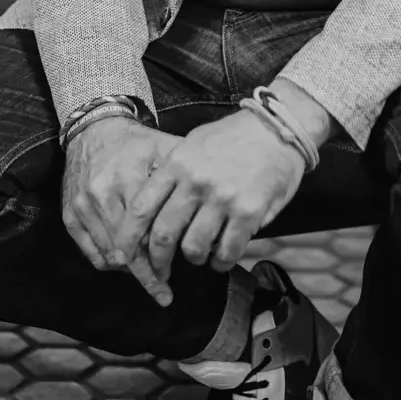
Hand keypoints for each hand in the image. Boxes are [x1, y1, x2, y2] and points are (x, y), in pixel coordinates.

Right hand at [61, 115, 179, 305]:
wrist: (93, 129)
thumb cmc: (135, 142)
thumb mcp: (163, 146)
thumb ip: (183, 175)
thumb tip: (211, 201)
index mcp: (128, 176)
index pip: (147, 229)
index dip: (163, 254)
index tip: (177, 274)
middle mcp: (102, 193)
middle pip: (127, 248)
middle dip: (147, 275)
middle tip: (164, 294)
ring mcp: (83, 206)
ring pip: (109, 254)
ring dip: (130, 273)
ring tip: (151, 282)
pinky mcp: (70, 214)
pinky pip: (91, 252)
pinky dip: (110, 264)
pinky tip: (127, 267)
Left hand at [113, 110, 306, 286]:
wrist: (277, 128)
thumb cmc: (234, 136)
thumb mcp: (194, 144)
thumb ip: (174, 173)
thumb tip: (154, 205)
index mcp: (177, 163)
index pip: (142, 206)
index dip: (128, 236)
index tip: (123, 254)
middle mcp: (195, 182)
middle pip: (163, 234)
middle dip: (157, 261)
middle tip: (160, 272)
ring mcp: (222, 198)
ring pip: (193, 248)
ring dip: (194, 260)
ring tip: (200, 256)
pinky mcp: (248, 212)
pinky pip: (226, 251)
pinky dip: (221, 262)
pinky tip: (222, 258)